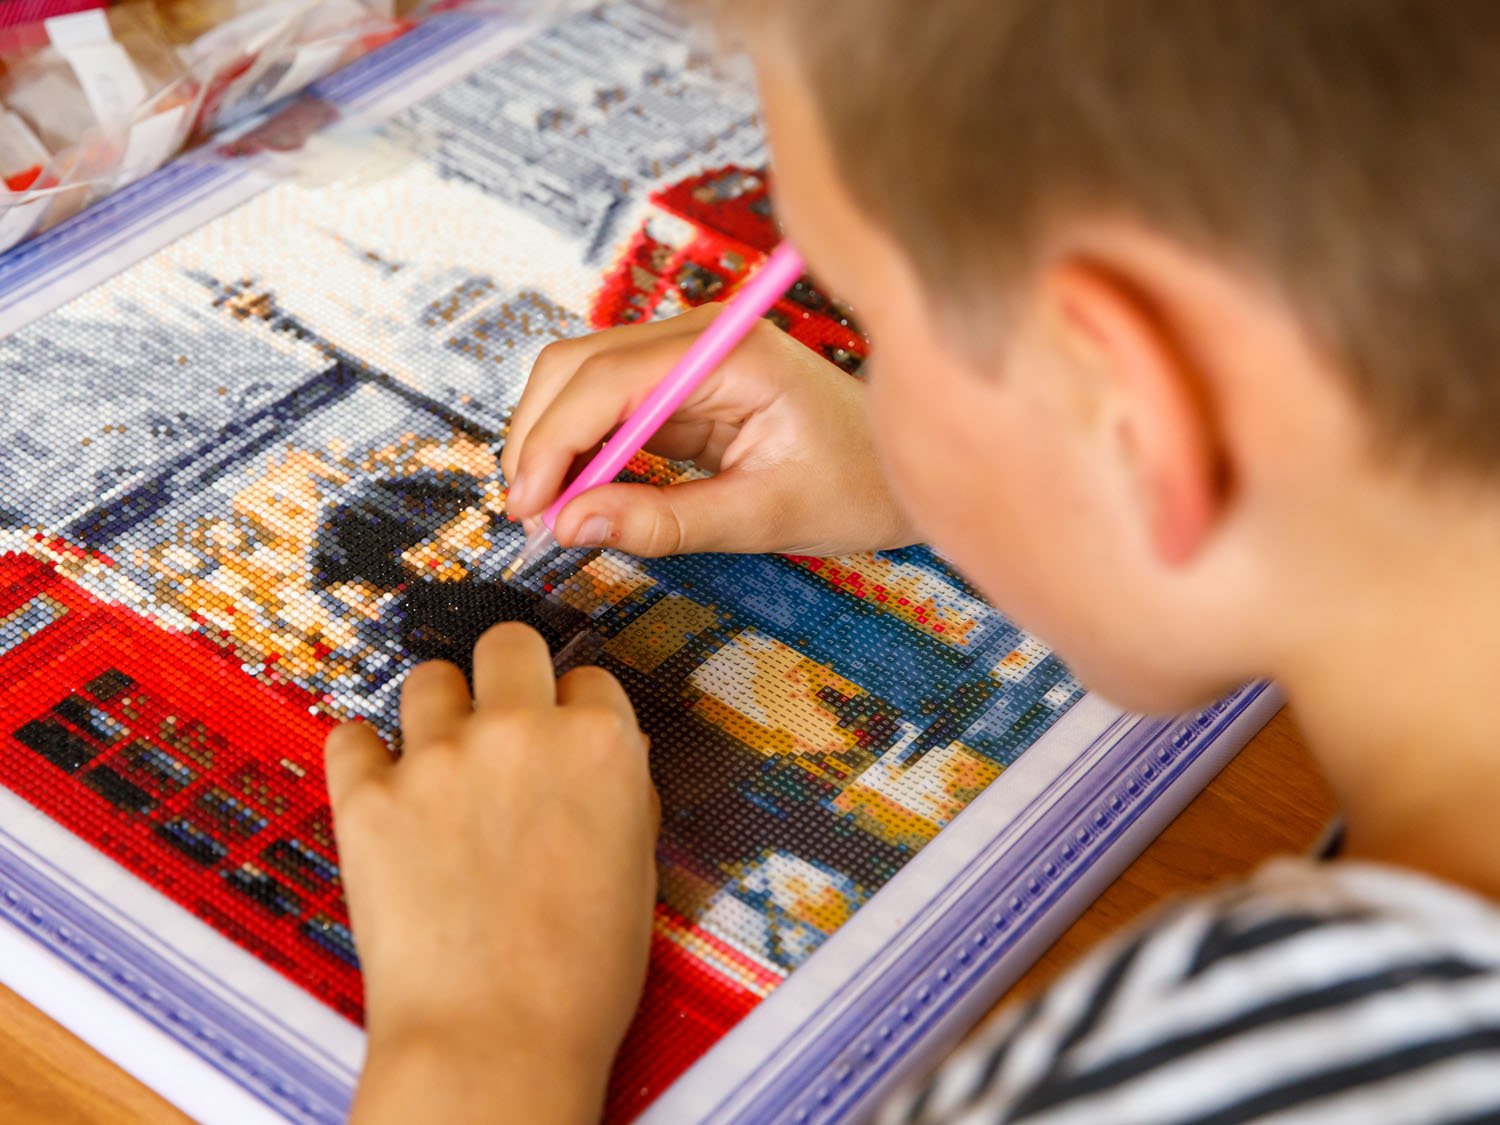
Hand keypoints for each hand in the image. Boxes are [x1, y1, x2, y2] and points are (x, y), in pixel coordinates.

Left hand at [326, 623, 657, 1123]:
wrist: (495, 1042)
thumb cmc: (577, 979)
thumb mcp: (637, 868)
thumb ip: (618, 792)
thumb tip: (600, 761)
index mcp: (601, 746)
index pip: (589, 678)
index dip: (574, 709)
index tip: (561, 731)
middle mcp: (520, 733)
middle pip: (508, 644)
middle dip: (509, 673)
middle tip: (502, 716)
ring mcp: (438, 759)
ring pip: (428, 678)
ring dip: (438, 711)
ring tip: (440, 759)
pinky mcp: (368, 796)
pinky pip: (350, 735)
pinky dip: (364, 754)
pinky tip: (382, 782)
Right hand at [502, 306, 917, 556]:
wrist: (904, 469)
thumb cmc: (858, 486)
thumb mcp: (766, 518)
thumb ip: (667, 523)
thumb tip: (572, 526)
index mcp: (730, 353)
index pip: (608, 378)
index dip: (552, 441)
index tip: (528, 507)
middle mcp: (700, 337)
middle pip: (577, 366)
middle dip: (538, 439)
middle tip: (527, 518)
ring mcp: (687, 356)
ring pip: (581, 383)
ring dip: (552, 445)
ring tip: (548, 517)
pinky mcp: (682, 386)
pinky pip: (609, 409)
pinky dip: (581, 451)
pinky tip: (576, 497)